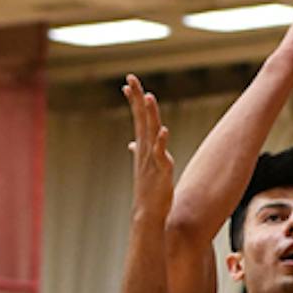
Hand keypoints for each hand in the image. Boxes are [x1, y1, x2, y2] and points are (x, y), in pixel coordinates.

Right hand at [122, 74, 173, 219]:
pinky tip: (163, 130)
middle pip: (142, 119)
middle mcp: (145, 150)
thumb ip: (139, 152)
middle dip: (137, 98)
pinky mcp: (161, 171)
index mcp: (143, 147)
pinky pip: (161, 154)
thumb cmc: (148, 191)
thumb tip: (132, 143)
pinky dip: (161, 143)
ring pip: (151, 133)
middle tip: (131, 78)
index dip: (134, 101)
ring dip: (150, 115)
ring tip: (148, 97)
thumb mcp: (143, 166)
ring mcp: (152, 160)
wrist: (147, 214)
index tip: (128, 83)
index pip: (138, 118)